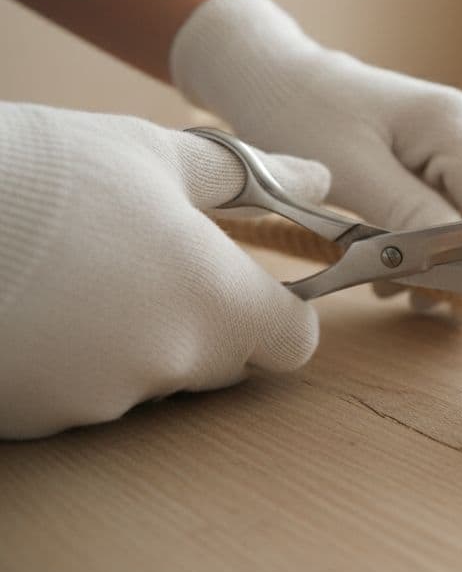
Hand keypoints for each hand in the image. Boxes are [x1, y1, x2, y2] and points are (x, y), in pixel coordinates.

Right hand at [0, 103, 330, 438]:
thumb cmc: (41, 172)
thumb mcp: (151, 153)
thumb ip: (250, 178)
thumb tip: (318, 178)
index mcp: (213, 305)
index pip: (293, 342)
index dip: (282, 312)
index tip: (255, 281)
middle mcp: (165, 366)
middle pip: (219, 358)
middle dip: (201, 315)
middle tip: (144, 255)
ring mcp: (94, 401)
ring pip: (146, 375)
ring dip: (129, 335)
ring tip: (73, 269)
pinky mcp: (32, 418)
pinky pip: (78, 392)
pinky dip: (70, 358)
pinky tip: (33, 304)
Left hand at [169, 0, 461, 295]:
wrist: (276, 79)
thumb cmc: (303, 116)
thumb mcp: (352, 173)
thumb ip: (412, 215)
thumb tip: (459, 262)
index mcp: (457, 127)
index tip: (452, 297)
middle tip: (430, 299)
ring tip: (405, 290)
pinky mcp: (446, 161)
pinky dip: (446, 248)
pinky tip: (400, 272)